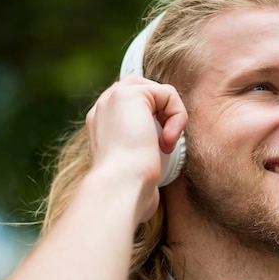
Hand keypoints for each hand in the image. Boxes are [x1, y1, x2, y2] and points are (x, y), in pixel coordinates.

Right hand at [85, 75, 187, 222]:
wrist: (119, 189)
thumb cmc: (129, 191)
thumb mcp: (135, 171)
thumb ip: (142, 158)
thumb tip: (156, 175)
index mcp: (101, 127)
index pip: (131, 106)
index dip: (153, 119)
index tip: (158, 149)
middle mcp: (103, 109)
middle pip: (143, 88)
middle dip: (163, 111)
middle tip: (164, 143)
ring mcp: (112, 98)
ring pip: (157, 90)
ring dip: (172, 115)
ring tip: (166, 143)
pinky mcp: (129, 94)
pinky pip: (168, 93)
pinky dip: (177, 117)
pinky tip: (166, 142)